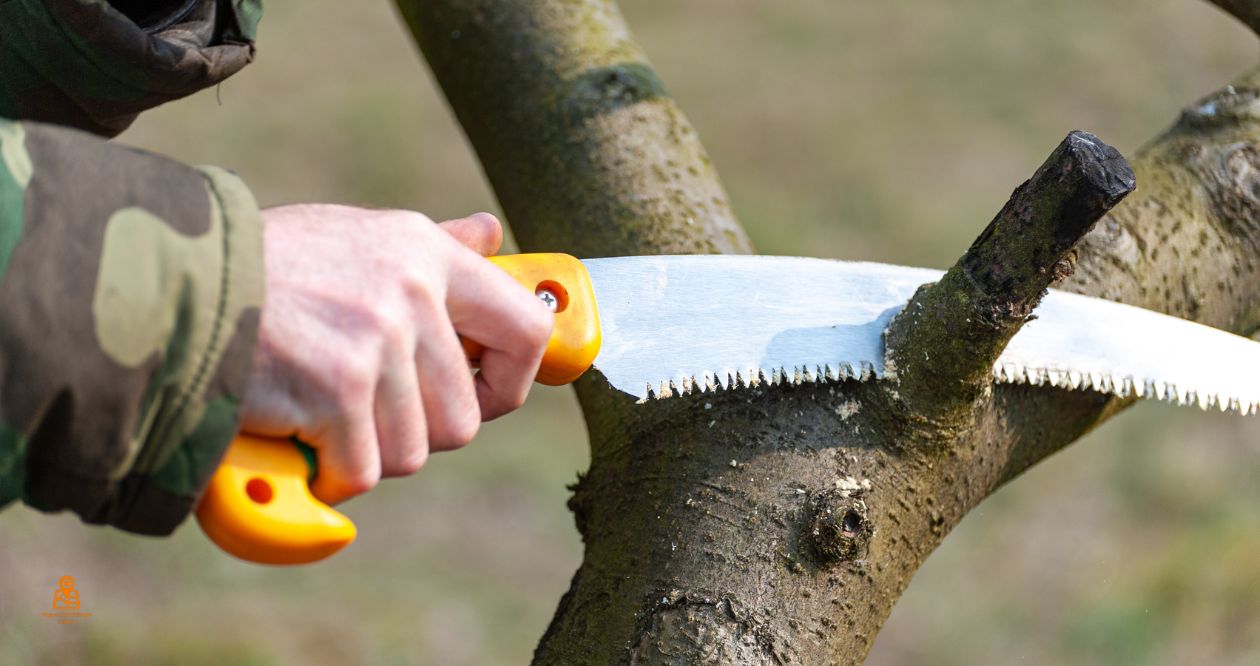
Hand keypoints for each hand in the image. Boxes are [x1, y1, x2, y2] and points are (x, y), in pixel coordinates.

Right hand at [240, 205, 552, 504]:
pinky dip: (326, 471)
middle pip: (463, 418)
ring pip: (412, 452)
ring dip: (364, 451)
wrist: (170, 283)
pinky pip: (361, 470)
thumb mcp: (358, 237)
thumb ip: (434, 248)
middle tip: (364, 412)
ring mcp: (376, 339)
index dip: (511, 381)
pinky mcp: (336, 386)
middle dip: (416, 433)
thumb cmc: (267, 268)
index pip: (527, 328)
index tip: (481, 397)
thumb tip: (492, 235)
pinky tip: (294, 432)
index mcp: (426, 252)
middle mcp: (412, 291)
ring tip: (318, 411)